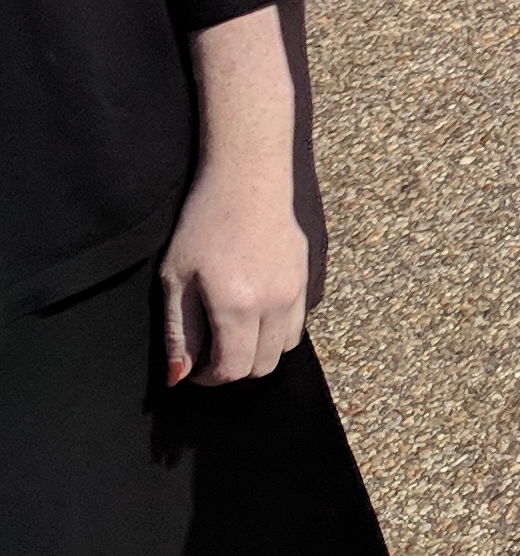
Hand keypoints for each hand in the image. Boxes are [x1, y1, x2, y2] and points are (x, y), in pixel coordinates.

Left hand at [159, 1, 324, 386]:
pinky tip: (253, 307)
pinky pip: (297, 322)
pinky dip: (275, 329)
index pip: (231, 369)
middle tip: (209, 347)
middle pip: (261, 366)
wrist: (249, 177)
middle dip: (232, 367)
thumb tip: (181, 375)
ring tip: (232, 329)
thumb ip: (180, 331)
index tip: (190, 364)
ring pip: (284, 347)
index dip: (207, 377)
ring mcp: (296, 288)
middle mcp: (274, 302)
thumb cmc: (204, 224)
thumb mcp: (176, 280)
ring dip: (257, 350)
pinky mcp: (306, 274)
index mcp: (238, 305)